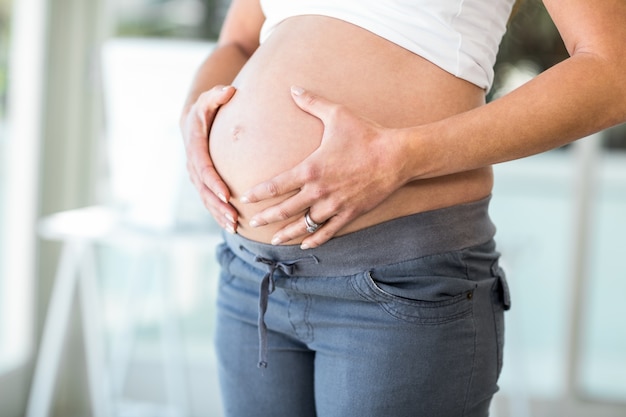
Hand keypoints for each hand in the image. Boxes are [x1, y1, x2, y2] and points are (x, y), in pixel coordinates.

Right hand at [180, 85, 238, 232]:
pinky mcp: (201, 181)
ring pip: (205, 198)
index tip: (227, 194)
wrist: (192, 119)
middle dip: (218, 205)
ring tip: (234, 226)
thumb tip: (230, 91)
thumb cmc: (206, 107)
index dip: (214, 182)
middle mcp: (192, 163)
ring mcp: (195, 174)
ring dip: (219, 213)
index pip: (204, 167)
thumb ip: (218, 94)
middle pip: (204, 189)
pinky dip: (218, 212)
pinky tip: (231, 225)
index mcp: (194, 145)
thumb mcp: (209, 98)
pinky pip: (208, 199)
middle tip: (234, 218)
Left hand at [241, 86, 406, 248]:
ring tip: (274, 239)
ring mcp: (334, 205)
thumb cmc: (366, 134)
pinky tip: (306, 245)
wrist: (396, 156)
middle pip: (285, 210)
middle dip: (266, 217)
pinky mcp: (350, 214)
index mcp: (311, 169)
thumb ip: (312, 102)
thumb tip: (293, 88)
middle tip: (251, 223)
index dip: (258, 194)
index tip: (245, 198)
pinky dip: (315, 240)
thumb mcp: (337, 114)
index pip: (276, 185)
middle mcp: (319, 191)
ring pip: (304, 225)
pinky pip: (328, 232)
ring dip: (287, 233)